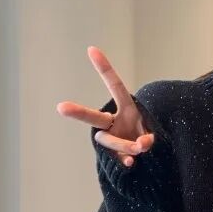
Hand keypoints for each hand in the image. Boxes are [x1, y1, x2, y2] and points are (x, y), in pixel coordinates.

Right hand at [57, 46, 155, 167]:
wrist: (144, 154)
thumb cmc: (146, 135)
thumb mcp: (152, 133)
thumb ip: (147, 138)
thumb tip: (140, 145)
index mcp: (126, 107)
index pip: (115, 86)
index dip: (104, 69)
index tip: (91, 49)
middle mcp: (113, 121)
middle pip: (93, 116)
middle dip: (78, 112)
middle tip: (60, 107)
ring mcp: (111, 138)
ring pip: (109, 140)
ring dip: (125, 144)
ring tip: (139, 148)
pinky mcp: (113, 155)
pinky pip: (116, 157)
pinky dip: (125, 160)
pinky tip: (130, 163)